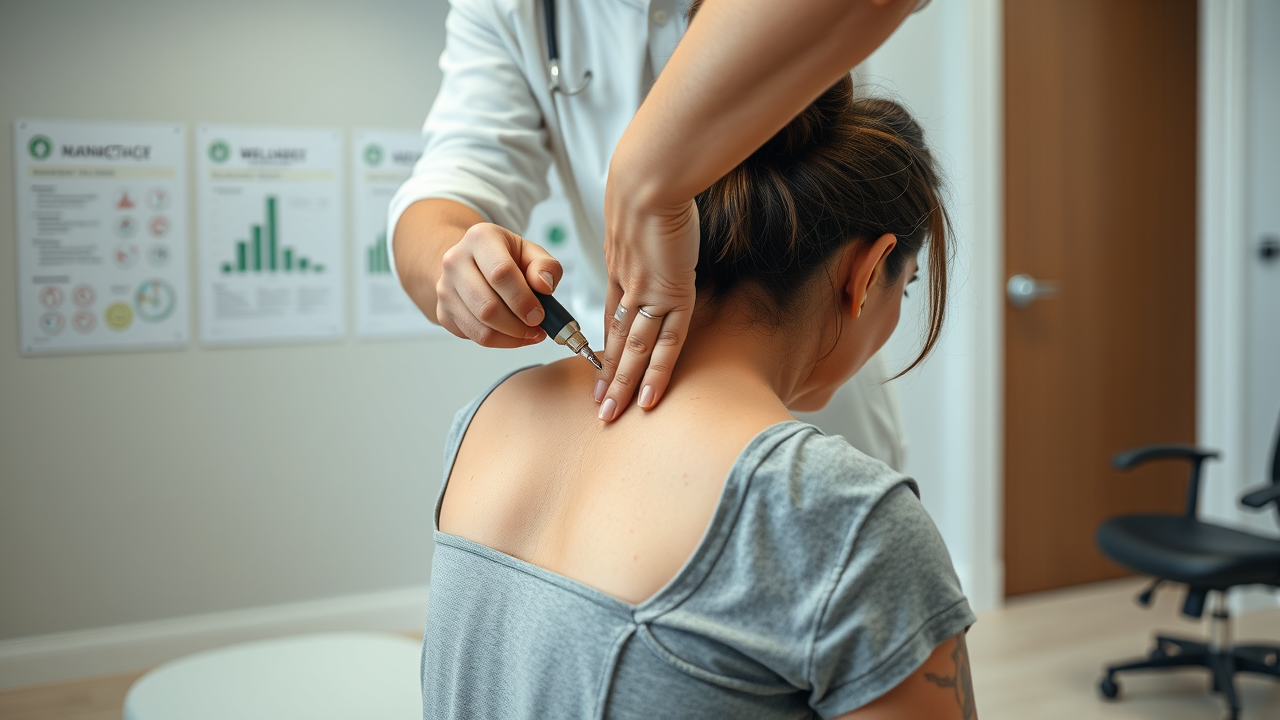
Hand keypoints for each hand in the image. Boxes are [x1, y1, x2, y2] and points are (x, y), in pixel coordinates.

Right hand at [435, 222, 562, 347]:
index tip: (540, 314)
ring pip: (481, 328)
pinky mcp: (443, 312)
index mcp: (480, 239)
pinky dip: (500, 341)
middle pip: (488, 306)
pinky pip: (474, 337)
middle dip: (518, 325)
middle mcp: (455, 262)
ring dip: (511, 337)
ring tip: (529, 332)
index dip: (523, 299)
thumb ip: (546, 266)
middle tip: (537, 326)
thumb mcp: (531, 252)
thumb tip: (544, 286)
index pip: (501, 273)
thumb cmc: (504, 257)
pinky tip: (513, 334)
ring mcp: (445, 289)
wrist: (472, 261)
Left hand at [596, 190, 699, 422]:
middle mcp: (629, 288)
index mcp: (622, 269)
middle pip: (617, 341)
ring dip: (622, 385)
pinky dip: (655, 373)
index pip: (615, 317)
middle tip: (599, 408)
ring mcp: (647, 295)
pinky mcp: (669, 296)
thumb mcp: (641, 214)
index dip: (611, 345)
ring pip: (633, 350)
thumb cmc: (651, 189)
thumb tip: (659, 227)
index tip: (604, 368)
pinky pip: (663, 344)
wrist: (648, 183)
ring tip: (613, 414)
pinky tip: (648, 396)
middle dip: (608, 377)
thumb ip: (646, 232)